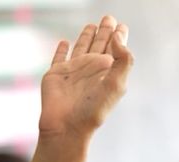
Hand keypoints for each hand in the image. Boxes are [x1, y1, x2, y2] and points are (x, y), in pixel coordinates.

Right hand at [23, 16, 132, 161]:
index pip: (115, 50)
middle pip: (99, 45)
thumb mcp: (116, 84)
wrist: (66, 127)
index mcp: (107, 72)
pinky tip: (64, 42)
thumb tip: (118, 37)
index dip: (119, 37)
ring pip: (80, 48)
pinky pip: (59, 57)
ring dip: (86, 36)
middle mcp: (91, 70)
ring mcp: (73, 71)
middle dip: (104, 31)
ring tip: (91, 25)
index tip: (121, 26)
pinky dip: (61, 49)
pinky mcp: (55, 74)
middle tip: (108, 18)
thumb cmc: (93, 110)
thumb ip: (123, 60)